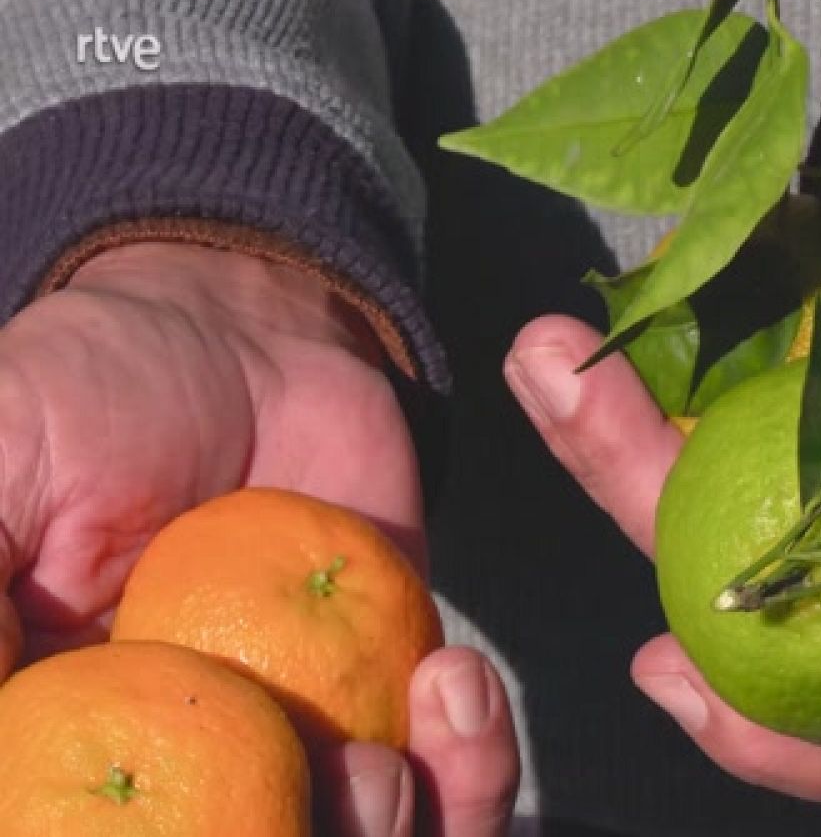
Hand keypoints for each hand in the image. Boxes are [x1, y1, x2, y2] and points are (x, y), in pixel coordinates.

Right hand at [0, 241, 516, 835]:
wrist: (246, 335)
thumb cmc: (88, 398)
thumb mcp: (0, 470)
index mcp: (68, 743)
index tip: (174, 825)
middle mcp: (190, 765)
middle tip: (322, 787)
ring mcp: (298, 748)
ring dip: (384, 836)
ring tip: (383, 764)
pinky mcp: (398, 699)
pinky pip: (453, 789)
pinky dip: (471, 772)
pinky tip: (454, 684)